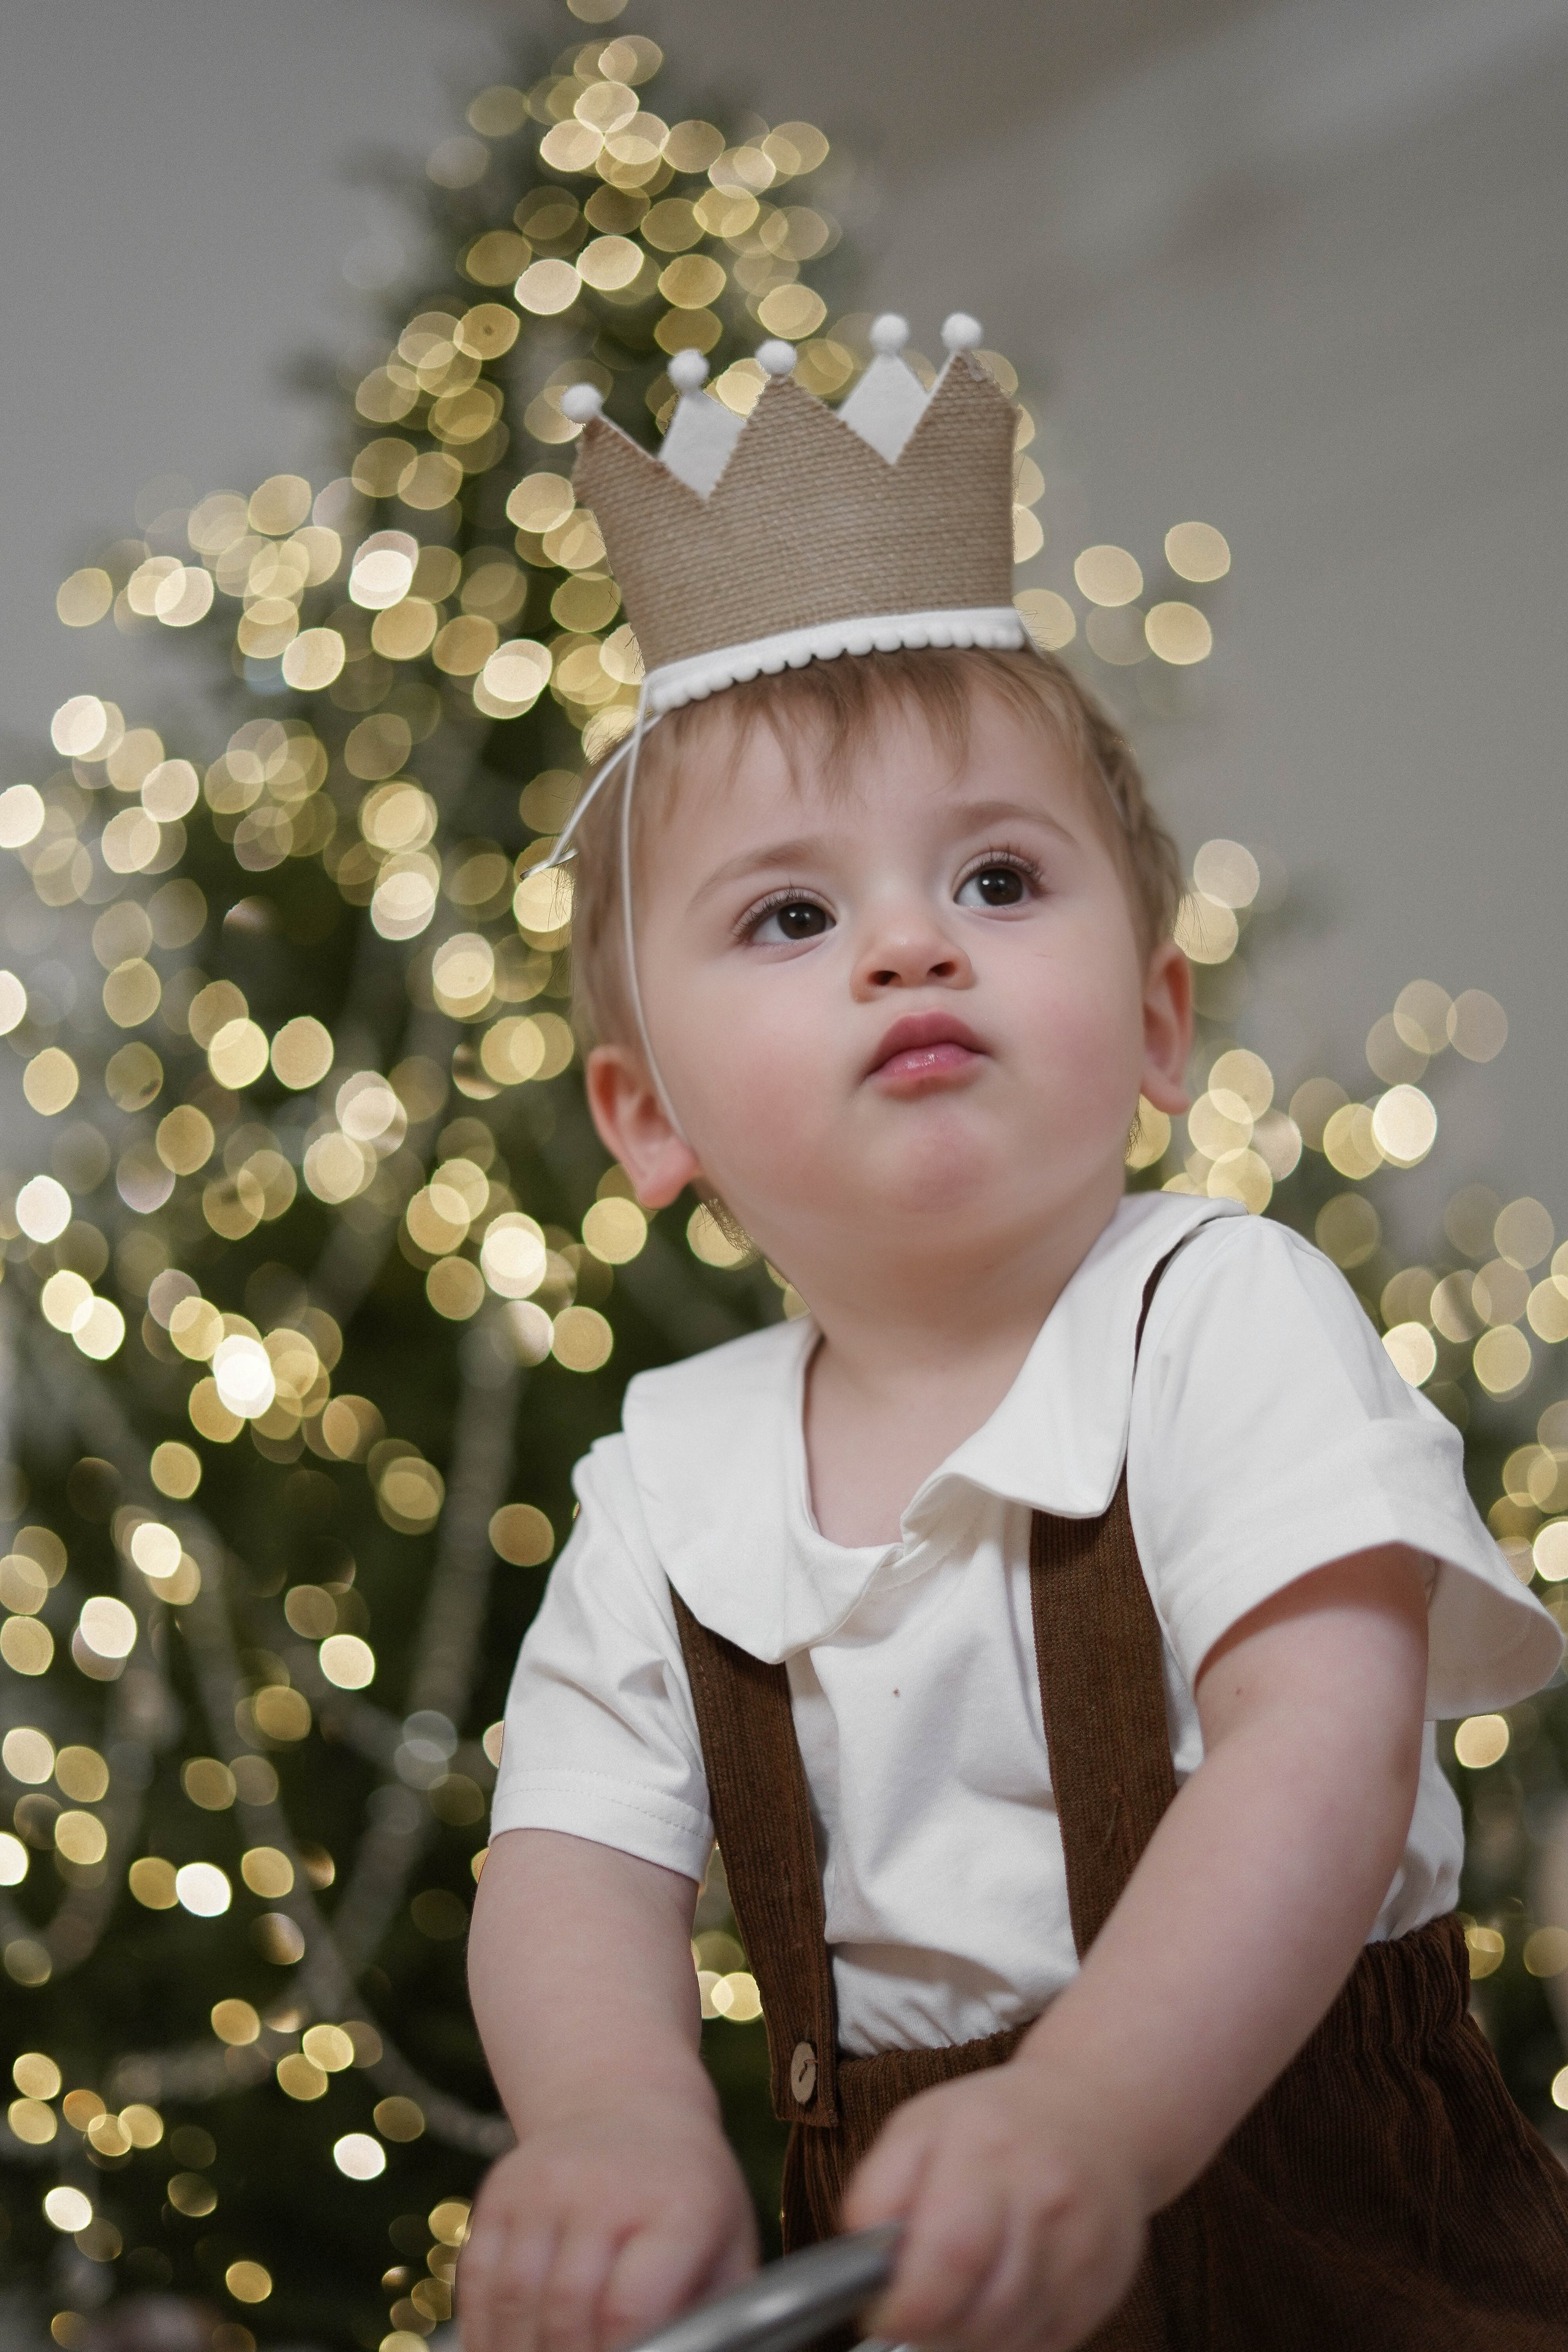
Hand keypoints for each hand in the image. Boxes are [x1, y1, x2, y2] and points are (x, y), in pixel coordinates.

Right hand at [460, 2099, 758, 2351]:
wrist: (630, 2106)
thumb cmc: (687, 2199)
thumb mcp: (728, 2248)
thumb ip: (716, 2319)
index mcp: (678, 2208)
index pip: (631, 2307)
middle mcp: (605, 2186)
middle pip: (567, 2307)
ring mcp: (544, 2184)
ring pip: (514, 2297)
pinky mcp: (501, 2190)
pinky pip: (477, 2277)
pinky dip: (482, 2329)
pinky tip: (499, 2351)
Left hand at [842, 2065, 1144, 2351]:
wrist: (1094, 2112)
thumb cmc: (992, 2124)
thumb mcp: (917, 2127)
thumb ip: (877, 2190)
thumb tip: (858, 2264)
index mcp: (987, 2150)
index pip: (951, 2253)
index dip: (908, 2305)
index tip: (884, 2312)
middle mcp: (1043, 2199)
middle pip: (981, 2311)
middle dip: (933, 2325)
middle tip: (916, 2303)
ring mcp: (1081, 2248)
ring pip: (1009, 2338)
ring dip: (968, 2335)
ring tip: (954, 2295)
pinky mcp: (1102, 2288)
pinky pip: (1041, 2345)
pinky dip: (1006, 2337)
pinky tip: (994, 2296)